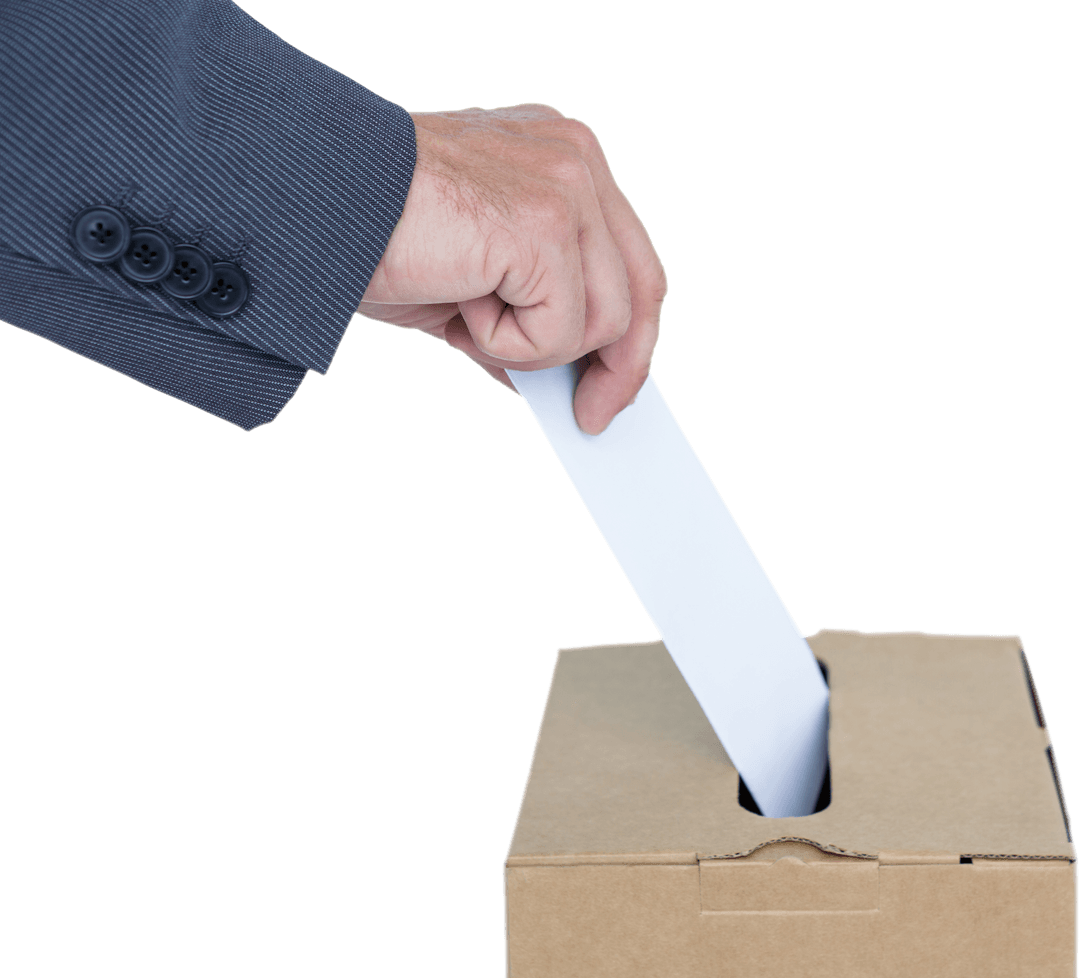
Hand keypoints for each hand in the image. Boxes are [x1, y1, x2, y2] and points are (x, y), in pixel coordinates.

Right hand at [358, 103, 667, 434]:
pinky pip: (562, 332)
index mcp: (562, 159)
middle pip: (643, 288)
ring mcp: (565, 187)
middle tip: (591, 419)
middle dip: (621, 367)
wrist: (311, 205)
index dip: (630, 331)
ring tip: (467, 314)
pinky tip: (459, 304)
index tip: (615, 386)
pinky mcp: (543, 225)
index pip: (628, 258)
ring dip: (533, 348)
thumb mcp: (470, 283)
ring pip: (607, 320)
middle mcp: (575, 159)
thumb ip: (523, 315)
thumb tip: (555, 380)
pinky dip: (506, 345)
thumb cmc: (377, 235)